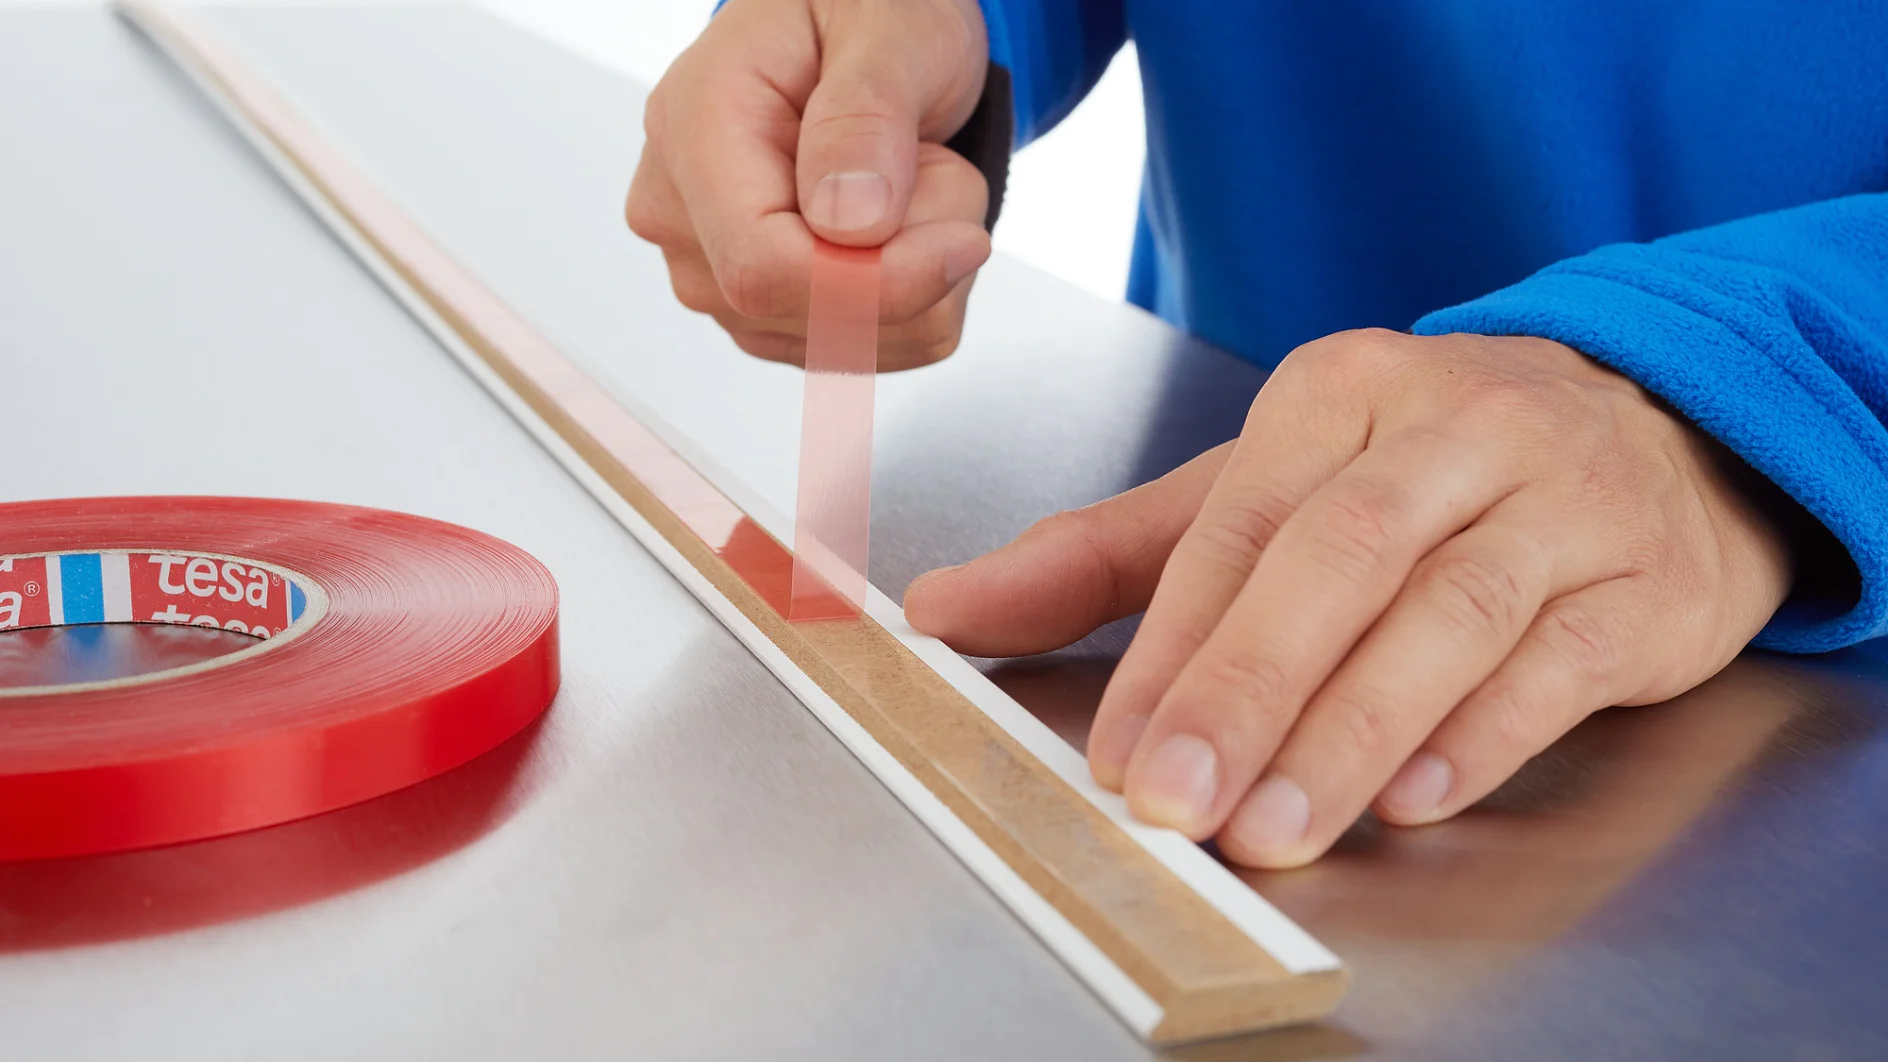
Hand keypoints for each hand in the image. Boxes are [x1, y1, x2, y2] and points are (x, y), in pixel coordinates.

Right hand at [626, 0, 991, 369]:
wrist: (864, 37)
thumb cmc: (868, 11)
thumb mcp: (887, 27)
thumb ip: (866, 115)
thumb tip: (847, 223)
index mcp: (693, 129)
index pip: (762, 267)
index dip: (876, 283)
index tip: (967, 241)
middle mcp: (683, 216)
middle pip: (811, 314)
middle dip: (914, 256)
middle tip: (930, 158)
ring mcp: (714, 274)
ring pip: (852, 343)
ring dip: (922, 272)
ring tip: (906, 175)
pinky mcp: (760, 314)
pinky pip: (870, 349)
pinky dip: (915, 296)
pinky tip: (897, 220)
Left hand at [906, 329, 1791, 866]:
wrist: (1655, 430)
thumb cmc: (1424, 473)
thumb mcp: (1262, 487)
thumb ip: (1108, 555)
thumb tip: (943, 608)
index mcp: (1340, 390)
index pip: (1241, 521)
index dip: (1174, 645)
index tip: (1122, 755)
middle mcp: (1455, 426)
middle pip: (1343, 555)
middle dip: (1252, 686)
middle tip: (1183, 801)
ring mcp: (1564, 494)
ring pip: (1454, 609)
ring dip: (1355, 727)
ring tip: (1279, 825)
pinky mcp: (1644, 578)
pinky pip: (1561, 657)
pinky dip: (1485, 733)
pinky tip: (1413, 797)